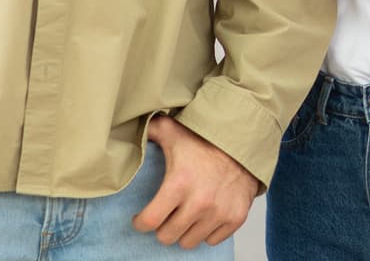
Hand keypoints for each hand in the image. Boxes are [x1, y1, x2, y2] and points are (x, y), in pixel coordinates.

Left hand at [135, 115, 259, 247]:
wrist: (244, 141)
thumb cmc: (206, 140)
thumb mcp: (174, 132)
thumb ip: (149, 132)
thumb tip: (126, 126)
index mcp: (179, 183)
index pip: (150, 221)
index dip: (141, 222)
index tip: (141, 219)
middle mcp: (200, 202)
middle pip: (167, 236)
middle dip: (162, 227)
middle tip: (165, 216)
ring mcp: (219, 212)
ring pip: (189, 242)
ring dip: (184, 231)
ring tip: (184, 217)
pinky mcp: (236, 218)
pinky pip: (212, 241)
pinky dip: (206, 232)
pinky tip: (204, 218)